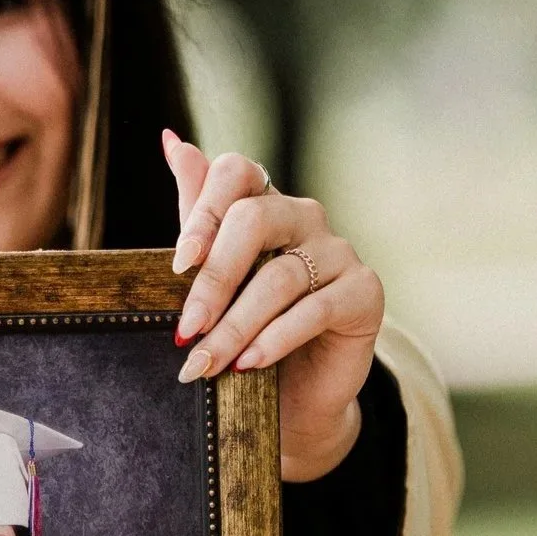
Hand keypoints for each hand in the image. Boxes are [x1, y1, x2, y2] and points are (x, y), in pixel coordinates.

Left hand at [162, 130, 383, 482]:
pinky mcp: (364, 292)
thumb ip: (197, 215)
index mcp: (264, 203)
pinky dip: (275, 339)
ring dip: (236, 326)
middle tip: (185, 328)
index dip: (205, 211)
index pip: (236, 173)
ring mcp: (339, 252)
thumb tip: (171, 141)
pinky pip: (315, 309)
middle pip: (255, 219)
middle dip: (213, 279)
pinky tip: (248, 364)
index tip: (178, 264)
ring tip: (205, 362)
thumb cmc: (249, 330)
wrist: (296, 394)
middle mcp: (304, 217)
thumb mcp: (214, 277)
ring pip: (279, 277)